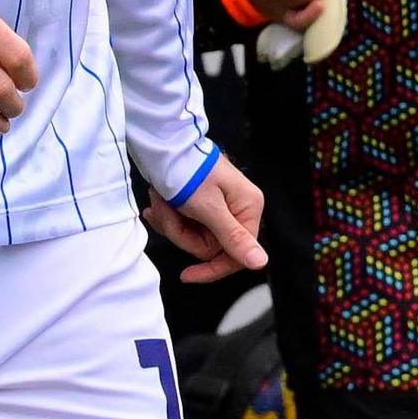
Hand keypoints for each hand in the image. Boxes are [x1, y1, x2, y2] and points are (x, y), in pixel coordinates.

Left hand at [145, 155, 267, 280]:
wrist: (164, 142)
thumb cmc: (190, 170)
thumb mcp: (210, 209)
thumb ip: (233, 238)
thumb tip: (260, 263)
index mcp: (248, 208)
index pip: (236, 254)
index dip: (212, 269)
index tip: (186, 276)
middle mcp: (238, 209)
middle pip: (209, 246)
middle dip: (181, 233)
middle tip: (164, 211)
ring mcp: (219, 207)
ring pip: (193, 236)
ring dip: (171, 222)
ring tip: (158, 200)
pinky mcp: (201, 204)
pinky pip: (185, 225)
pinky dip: (169, 217)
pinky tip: (156, 204)